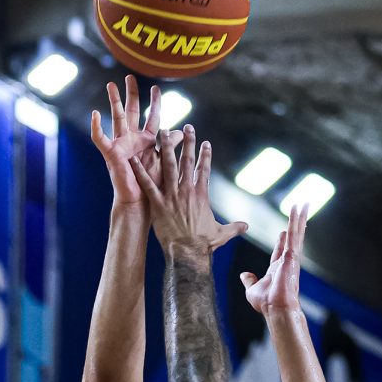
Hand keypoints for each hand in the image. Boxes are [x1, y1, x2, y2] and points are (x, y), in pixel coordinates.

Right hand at [91, 76, 163, 208]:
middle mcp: (132, 139)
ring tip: (111, 85)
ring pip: (117, 118)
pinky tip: (94, 114)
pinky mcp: (111, 154)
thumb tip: (182, 132)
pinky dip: (97, 127)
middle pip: (132, 111)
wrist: (140, 203)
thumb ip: (170, 144)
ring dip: (114, 101)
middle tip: (130, 76)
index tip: (156, 87)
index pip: (152, 116)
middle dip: (131, 94)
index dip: (154, 102)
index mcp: (146, 140)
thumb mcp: (164, 160)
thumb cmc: (152, 185)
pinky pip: (101, 139)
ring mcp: (121, 145)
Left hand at [131, 127, 247, 253]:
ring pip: (169, 166)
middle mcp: (187, 191)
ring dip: (166, 147)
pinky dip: (141, 171)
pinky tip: (135, 159)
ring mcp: (172, 196)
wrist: (188, 254)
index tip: (205, 142)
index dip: (205, 155)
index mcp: (201, 195)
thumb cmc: (204, 245)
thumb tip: (246, 227)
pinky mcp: (158, 204)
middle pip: (187, 161)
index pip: (204, 169)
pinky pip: (148, 184)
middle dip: (188, 142)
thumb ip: (234, 228)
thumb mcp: (222, 234)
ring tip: (164, 132)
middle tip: (187, 127)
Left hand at [240, 203, 306, 318]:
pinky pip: (293, 234)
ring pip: (296, 233)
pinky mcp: (292, 255)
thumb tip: (244, 275)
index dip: (282, 240)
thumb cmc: (266, 303)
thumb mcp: (252, 289)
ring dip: (300, 217)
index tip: (284, 231)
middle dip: (297, 224)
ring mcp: (291, 257)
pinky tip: (298, 209)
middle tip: (301, 211)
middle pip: (293, 238)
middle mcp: (287, 261)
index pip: (281, 249)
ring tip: (305, 203)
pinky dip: (296, 221)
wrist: (276, 308)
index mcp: (277, 268)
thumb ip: (249, 280)